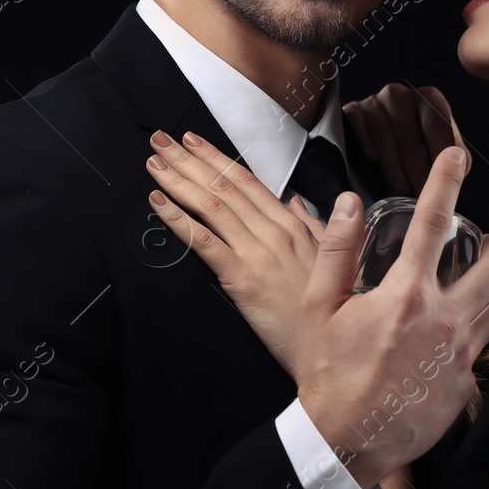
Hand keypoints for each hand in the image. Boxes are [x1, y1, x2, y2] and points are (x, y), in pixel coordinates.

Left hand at [145, 130, 325, 376]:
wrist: (333, 348)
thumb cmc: (332, 310)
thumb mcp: (333, 259)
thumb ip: (312, 227)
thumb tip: (296, 203)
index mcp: (293, 225)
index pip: (247, 181)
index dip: (217, 158)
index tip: (193, 141)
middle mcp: (274, 231)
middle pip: (224, 186)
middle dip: (189, 159)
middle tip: (160, 139)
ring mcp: (258, 253)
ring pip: (212, 206)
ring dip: (178, 180)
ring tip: (155, 163)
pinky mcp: (242, 278)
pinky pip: (204, 242)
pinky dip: (178, 219)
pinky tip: (158, 203)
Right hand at [293, 145, 488, 488]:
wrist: (345, 443)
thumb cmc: (328, 376)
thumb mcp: (320, 308)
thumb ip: (336, 250)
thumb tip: (348, 203)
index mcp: (405, 295)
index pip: (433, 222)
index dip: (446, 181)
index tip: (457, 155)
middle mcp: (442, 321)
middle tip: (485, 244)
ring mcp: (459, 356)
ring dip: (488, 293)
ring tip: (467, 293)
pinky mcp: (466, 386)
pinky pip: (483, 349)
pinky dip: (473, 336)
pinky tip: (448, 341)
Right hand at [343, 82, 468, 197]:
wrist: (376, 139)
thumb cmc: (413, 145)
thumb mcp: (438, 143)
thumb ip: (453, 151)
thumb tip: (460, 164)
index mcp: (429, 98)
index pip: (438, 128)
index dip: (440, 159)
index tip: (443, 184)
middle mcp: (401, 95)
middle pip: (411, 137)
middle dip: (418, 171)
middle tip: (422, 196)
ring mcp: (374, 101)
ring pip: (384, 135)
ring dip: (393, 167)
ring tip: (400, 191)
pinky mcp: (352, 110)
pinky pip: (357, 126)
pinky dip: (365, 143)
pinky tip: (371, 160)